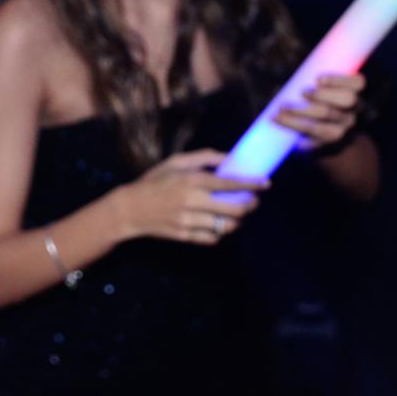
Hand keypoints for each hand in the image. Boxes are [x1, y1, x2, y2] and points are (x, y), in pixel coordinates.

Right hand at [112, 148, 266, 244]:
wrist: (130, 209)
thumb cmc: (154, 181)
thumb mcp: (176, 162)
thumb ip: (204, 157)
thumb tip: (229, 158)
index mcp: (191, 180)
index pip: (230, 183)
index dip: (252, 184)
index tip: (267, 184)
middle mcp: (192, 201)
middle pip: (235, 209)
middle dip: (250, 206)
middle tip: (253, 202)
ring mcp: (189, 221)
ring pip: (226, 226)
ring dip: (237, 221)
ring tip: (237, 215)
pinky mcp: (185, 236)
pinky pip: (213, 238)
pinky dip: (221, 233)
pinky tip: (219, 224)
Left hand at [275, 72, 364, 152]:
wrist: (327, 144)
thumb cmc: (318, 108)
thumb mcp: (323, 95)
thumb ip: (315, 86)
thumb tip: (289, 80)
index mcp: (354, 95)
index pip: (358, 83)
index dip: (339, 80)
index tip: (317, 79)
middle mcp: (352, 113)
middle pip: (346, 101)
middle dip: (323, 95)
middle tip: (302, 92)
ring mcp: (342, 130)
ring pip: (325, 119)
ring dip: (300, 112)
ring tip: (282, 107)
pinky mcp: (327, 144)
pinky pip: (310, 135)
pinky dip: (292, 125)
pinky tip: (278, 120)